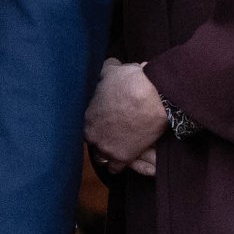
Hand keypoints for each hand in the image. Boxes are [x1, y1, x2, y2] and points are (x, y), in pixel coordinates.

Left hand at [84, 58, 163, 175]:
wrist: (150, 97)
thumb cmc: (129, 82)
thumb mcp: (111, 71)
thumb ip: (104, 70)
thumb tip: (108, 64)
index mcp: (85, 115)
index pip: (83, 123)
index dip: (93, 122)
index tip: (102, 120)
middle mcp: (91, 134)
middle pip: (91, 141)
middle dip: (98, 137)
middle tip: (108, 134)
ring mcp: (106, 147)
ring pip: (100, 157)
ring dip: (106, 153)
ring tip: (113, 148)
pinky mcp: (122, 157)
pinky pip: (114, 168)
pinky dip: (118, 166)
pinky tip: (120, 162)